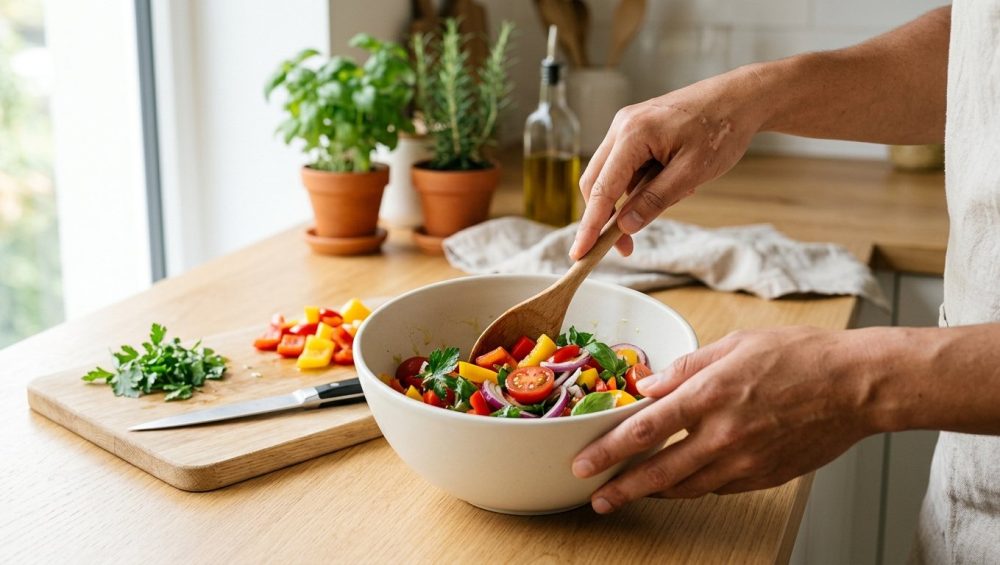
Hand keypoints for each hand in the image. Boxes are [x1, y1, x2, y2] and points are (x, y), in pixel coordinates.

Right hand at [569, 68, 767, 259]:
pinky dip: (639, 184)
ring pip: (610, 175)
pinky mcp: (636, 130)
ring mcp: (626, 126)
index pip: (602, 189)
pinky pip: (625, 166)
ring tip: (674, 196)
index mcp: (633, 134)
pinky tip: (671, 182)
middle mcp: (621, 126)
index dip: (590, 225)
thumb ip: (655, 200)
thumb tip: (625, 226)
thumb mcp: (692, 172)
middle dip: (605, 218)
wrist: (741, 98)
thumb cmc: (721, 129)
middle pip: (595, 183)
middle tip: (625, 246)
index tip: (580, 253)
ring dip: (627, 199)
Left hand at [572, 326, 880, 512]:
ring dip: (654, 493)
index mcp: (711, 395)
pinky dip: (692, 488)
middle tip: (596, 498)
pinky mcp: (765, 477)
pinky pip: (718, 488)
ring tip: (629, 494)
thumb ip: (686, 367)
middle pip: (658, 471)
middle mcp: (723, 434)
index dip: (607, 450)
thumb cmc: (800, 357)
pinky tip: (678, 484)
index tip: (583, 463)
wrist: (857, 386)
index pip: (644, 430)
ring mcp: (746, 462)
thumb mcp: (736, 345)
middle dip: (621, 488)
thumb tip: (648, 385)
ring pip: (687, 487)